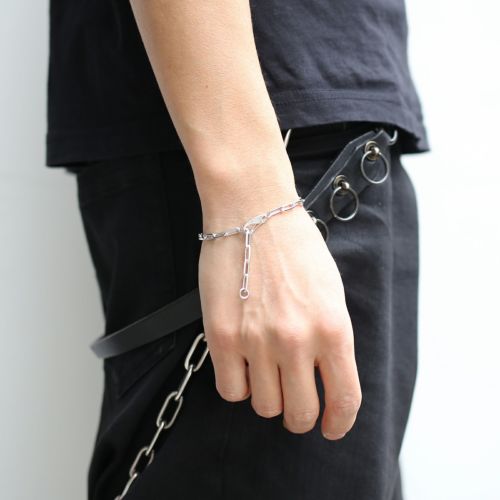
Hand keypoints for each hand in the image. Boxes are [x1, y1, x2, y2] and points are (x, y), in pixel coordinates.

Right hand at [198, 193, 361, 439]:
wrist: (253, 211)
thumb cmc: (295, 245)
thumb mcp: (331, 291)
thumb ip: (332, 337)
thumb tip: (325, 375)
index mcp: (334, 329)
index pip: (345, 400)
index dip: (339, 423)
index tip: (331, 428)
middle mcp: (298, 341)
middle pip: (300, 414)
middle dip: (300, 416)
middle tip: (294, 403)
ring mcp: (258, 341)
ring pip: (265, 407)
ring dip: (267, 396)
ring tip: (264, 371)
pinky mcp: (223, 336)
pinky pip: (231, 390)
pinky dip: (238, 385)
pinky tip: (242, 365)